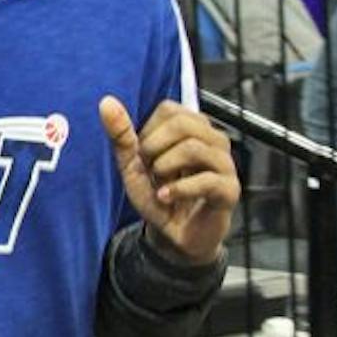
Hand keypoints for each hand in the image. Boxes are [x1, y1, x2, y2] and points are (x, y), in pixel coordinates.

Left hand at [99, 96, 238, 266]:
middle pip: (182, 124)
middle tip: (151, 171)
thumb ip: (121, 134)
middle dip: (155, 149)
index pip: (169, 110)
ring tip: (161, 184)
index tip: (145, 156)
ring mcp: (225, 164)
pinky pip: (206, 180)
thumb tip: (106, 102)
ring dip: (166, 168)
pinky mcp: (229, 189)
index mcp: (192, 127)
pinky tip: (166, 197)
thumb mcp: (133, 165)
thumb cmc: (159, 194)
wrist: (174, 234)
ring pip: (193, 148)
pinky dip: (178, 189)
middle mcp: (213, 140)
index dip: (149, 132)